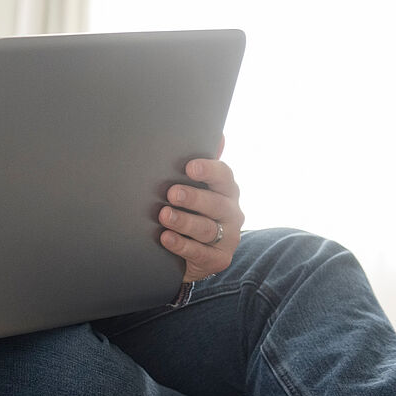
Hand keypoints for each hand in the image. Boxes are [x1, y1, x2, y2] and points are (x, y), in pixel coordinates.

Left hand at [158, 157, 244, 282]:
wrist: (189, 251)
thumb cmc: (191, 209)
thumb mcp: (195, 187)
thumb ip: (203, 165)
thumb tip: (220, 136)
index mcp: (226, 190)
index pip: (224, 176)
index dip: (209, 170)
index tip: (190, 167)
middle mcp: (231, 212)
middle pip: (216, 203)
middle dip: (193, 197)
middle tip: (171, 193)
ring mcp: (227, 237)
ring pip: (207, 228)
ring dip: (184, 221)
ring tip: (164, 215)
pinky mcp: (218, 259)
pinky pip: (201, 253)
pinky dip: (182, 245)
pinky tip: (166, 238)